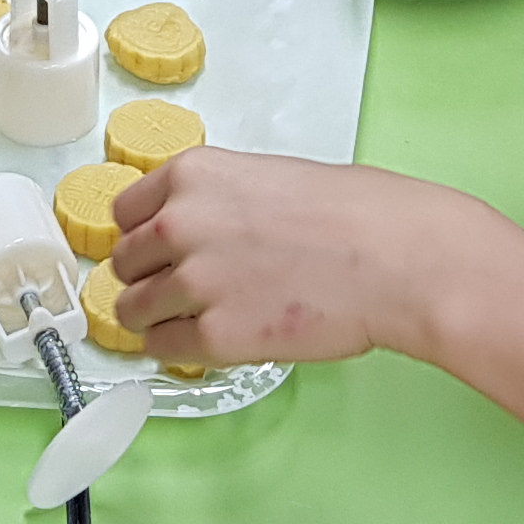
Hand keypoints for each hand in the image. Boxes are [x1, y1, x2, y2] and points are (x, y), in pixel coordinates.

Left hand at [107, 146, 488, 369]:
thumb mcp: (271, 178)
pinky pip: (161, 348)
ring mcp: (194, 282)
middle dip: (148, 277)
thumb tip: (195, 233)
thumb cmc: (358, 214)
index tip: (155, 250)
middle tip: (181, 288)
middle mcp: (180, 223)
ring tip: (192, 319)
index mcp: (194, 175)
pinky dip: (176, 348)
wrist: (399, 259)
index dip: (142, 234)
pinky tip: (209, 339)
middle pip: (124, 262)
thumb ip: (219, 201)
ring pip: (132, 309)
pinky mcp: (215, 336)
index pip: (125, 210)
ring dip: (154, 318)